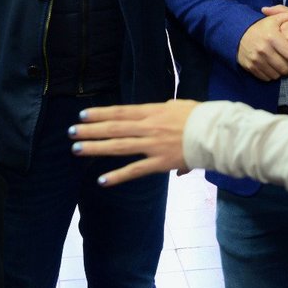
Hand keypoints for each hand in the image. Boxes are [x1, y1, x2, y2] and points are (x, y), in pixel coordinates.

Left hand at [70, 100, 198, 185]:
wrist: (216, 133)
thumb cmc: (201, 117)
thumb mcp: (181, 106)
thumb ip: (168, 111)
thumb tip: (164, 114)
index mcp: (153, 112)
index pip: (121, 112)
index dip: (100, 113)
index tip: (82, 115)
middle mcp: (148, 127)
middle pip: (114, 128)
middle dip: (91, 130)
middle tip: (71, 132)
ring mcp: (152, 145)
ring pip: (119, 146)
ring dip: (97, 148)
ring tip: (77, 150)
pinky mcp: (159, 163)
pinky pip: (135, 170)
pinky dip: (118, 176)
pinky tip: (102, 181)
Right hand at [237, 13, 287, 80]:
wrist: (238, 33)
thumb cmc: (262, 27)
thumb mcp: (277, 19)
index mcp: (272, 37)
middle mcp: (263, 49)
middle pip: (285, 68)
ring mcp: (256, 59)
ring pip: (276, 75)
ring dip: (282, 73)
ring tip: (284, 67)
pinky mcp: (250, 67)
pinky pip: (266, 78)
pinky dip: (272, 76)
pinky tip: (274, 68)